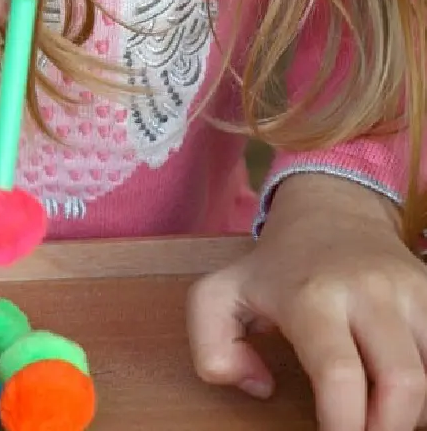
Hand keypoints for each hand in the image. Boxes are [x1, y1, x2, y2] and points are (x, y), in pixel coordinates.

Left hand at [188, 174, 426, 430]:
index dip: (342, 428)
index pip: (339, 375)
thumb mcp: (220, 295)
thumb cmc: (276, 265)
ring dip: (414, 411)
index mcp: (312, 296)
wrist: (330, 210)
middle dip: (385, 430)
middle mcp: (368, 291)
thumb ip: (212, 349)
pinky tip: (404, 393)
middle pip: (402, 384)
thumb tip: (259, 387)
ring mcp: (408, 291)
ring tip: (381, 411)